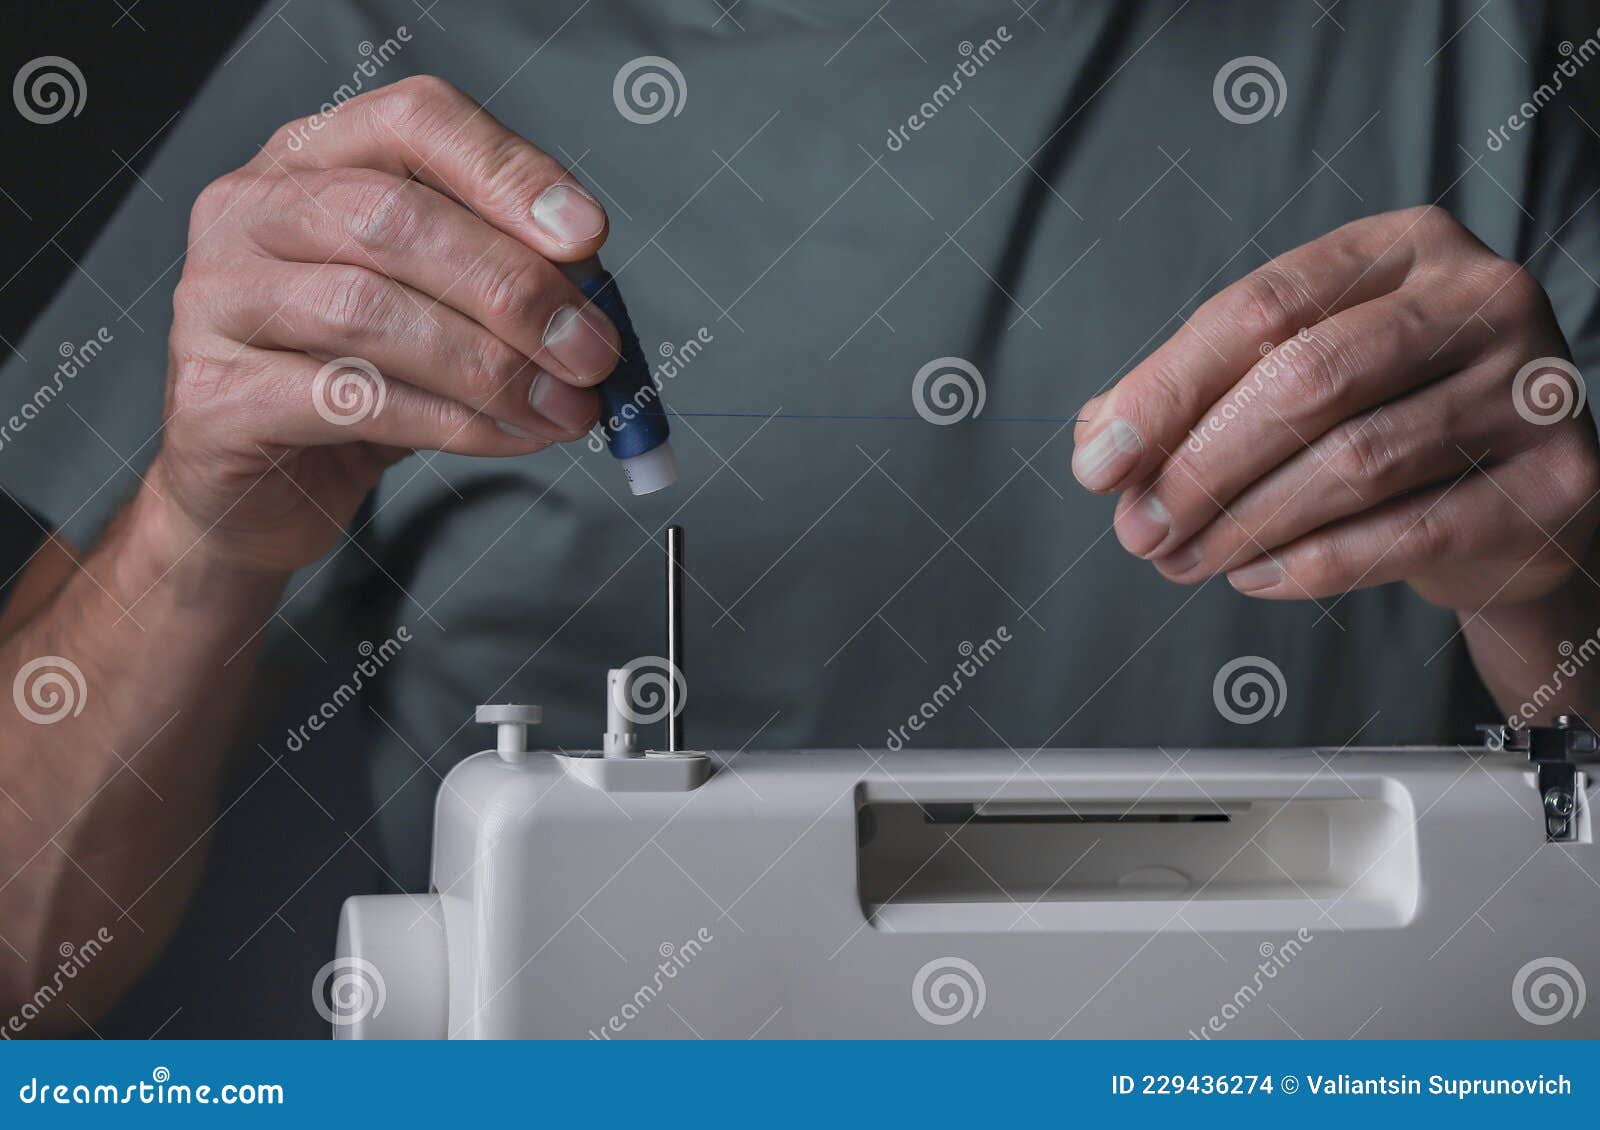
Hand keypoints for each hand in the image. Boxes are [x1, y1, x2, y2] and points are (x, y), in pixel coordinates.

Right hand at [152, 75, 617, 572]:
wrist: (260, 488)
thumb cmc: (358, 379)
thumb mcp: (438, 309)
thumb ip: (503, 279)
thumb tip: (591, 296)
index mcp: (316, 156)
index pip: (417, 120)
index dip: (509, 172)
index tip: (587, 236)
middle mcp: (252, 207)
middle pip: (396, 218)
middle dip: (515, 289)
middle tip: (591, 353)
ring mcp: (219, 297)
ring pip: (369, 311)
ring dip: (490, 367)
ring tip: (563, 410)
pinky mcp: (216, 393)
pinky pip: (349, 399)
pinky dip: (450, 423)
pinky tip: (507, 437)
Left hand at [1072, 206, 1599, 610]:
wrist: (1512, 495)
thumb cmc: (1383, 414)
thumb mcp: (1291, 374)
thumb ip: (1196, 393)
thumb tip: (1099, 440)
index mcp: (1404, 246)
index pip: (1262, 306)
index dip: (1167, 389)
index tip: (1099, 464)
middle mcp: (1482, 296)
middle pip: (1308, 378)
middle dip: (1201, 466)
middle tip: (1138, 530)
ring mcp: (1533, 387)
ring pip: (1355, 461)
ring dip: (1244, 525)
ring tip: (1181, 560)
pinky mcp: (1556, 482)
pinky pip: (1406, 533)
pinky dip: (1310, 565)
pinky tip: (1253, 576)